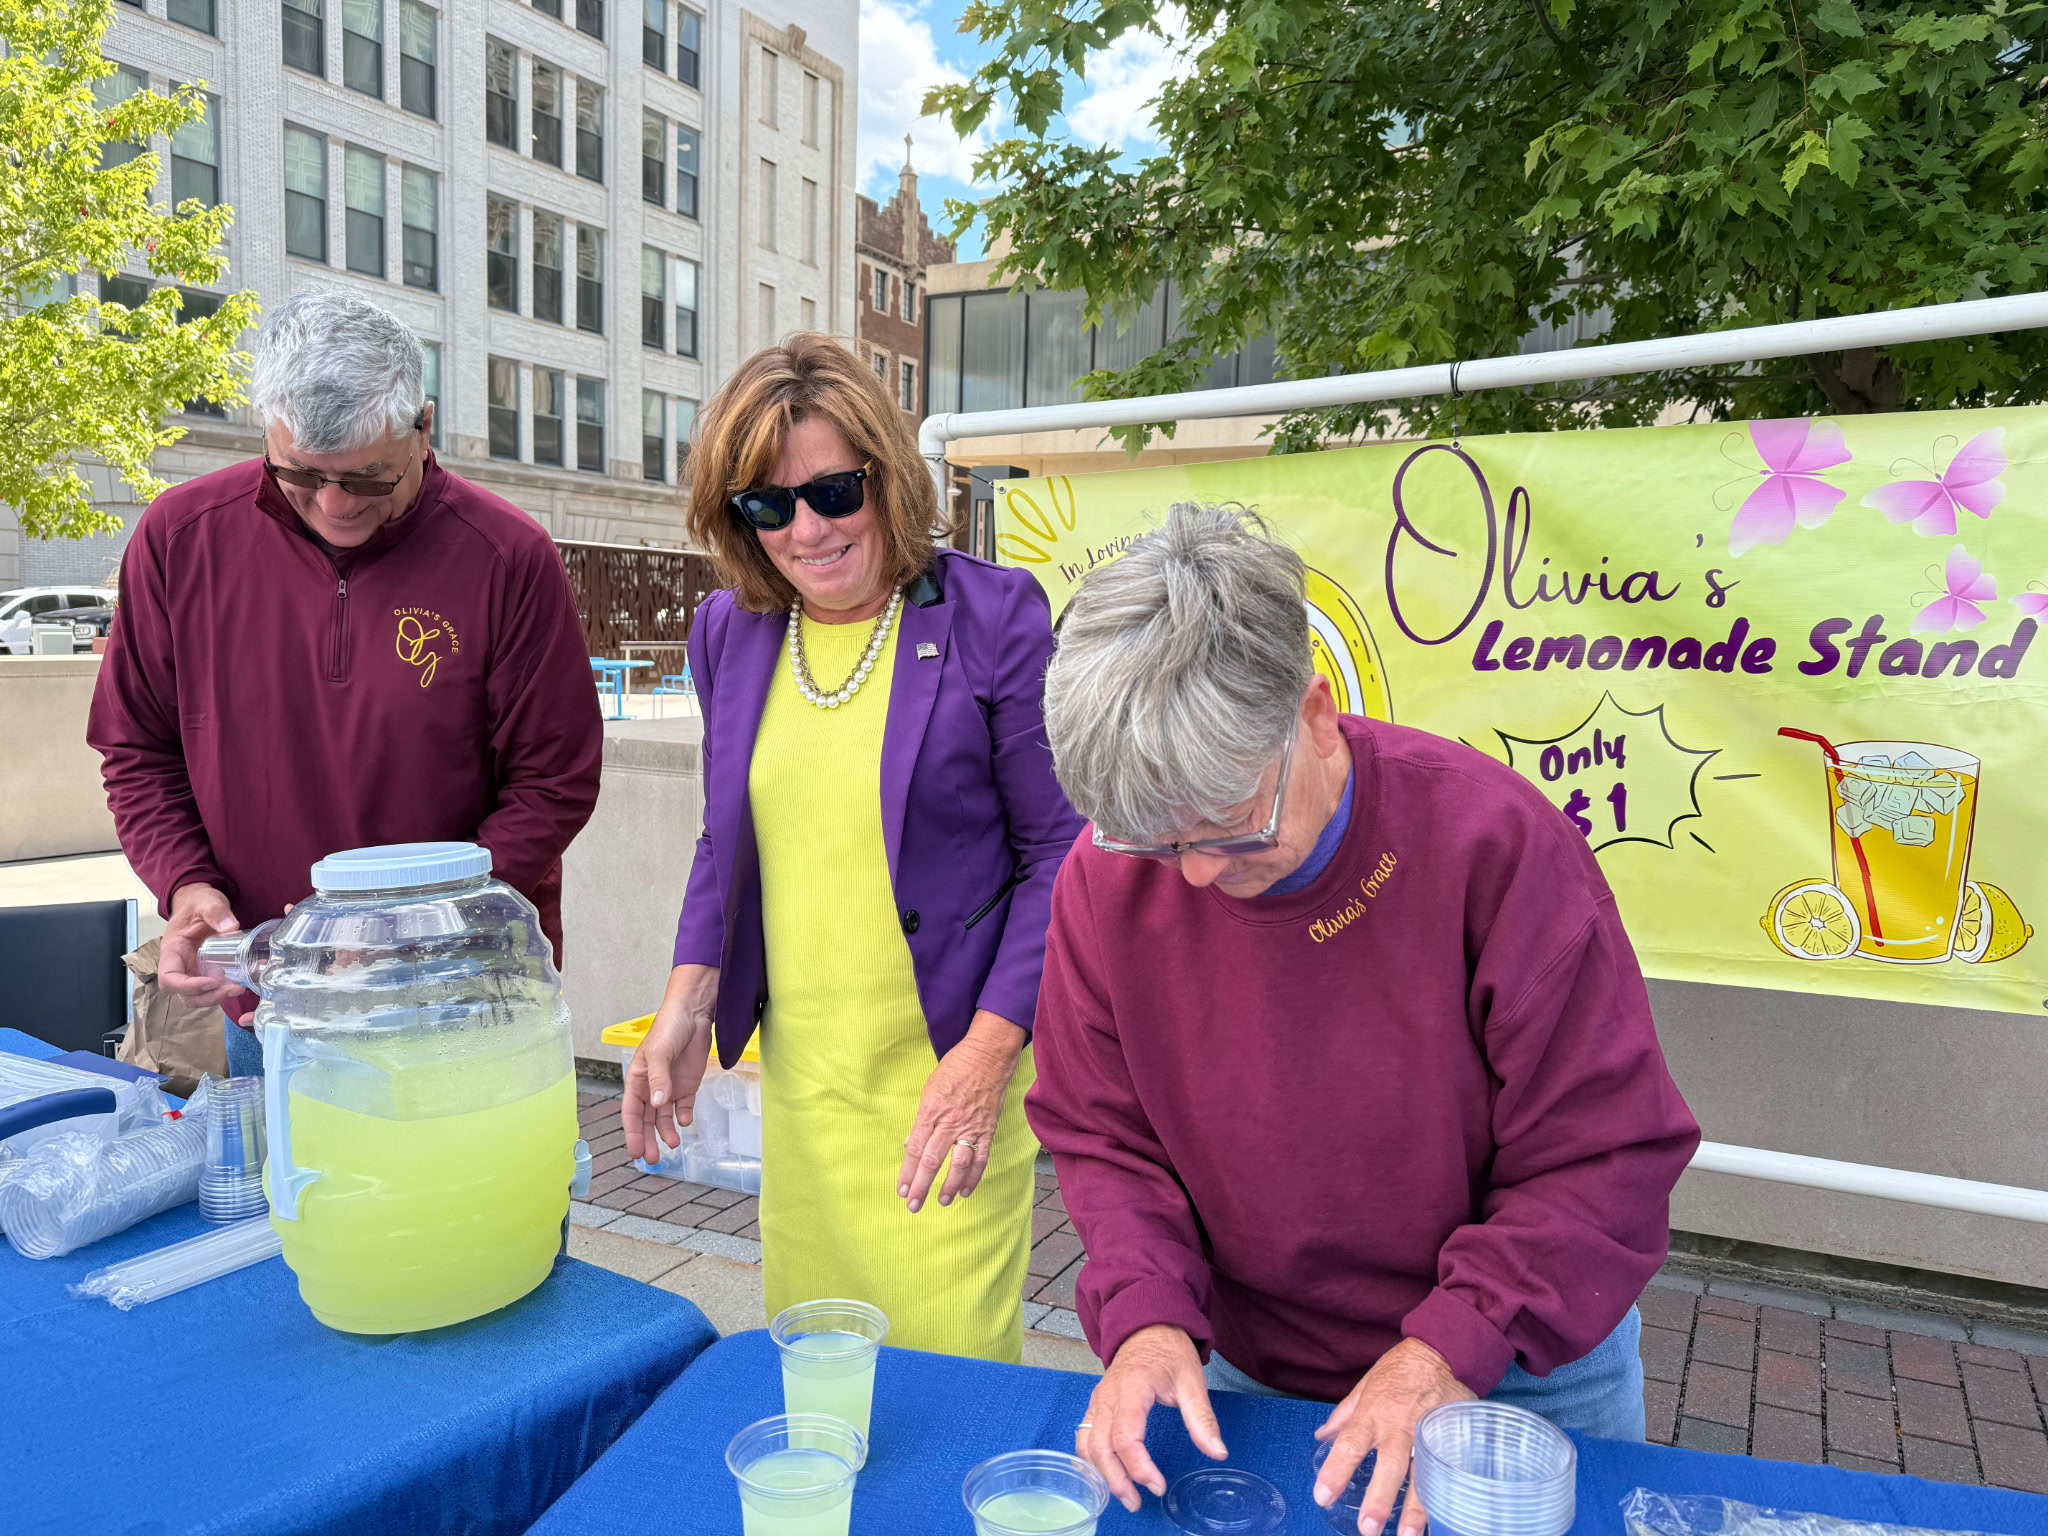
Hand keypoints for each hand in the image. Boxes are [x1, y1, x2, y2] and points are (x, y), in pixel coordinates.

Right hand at [158, 883, 245, 1009]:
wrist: (202, 903)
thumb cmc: (197, 903)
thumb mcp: (206, 902)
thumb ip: (216, 912)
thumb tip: (231, 927)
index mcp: (172, 951)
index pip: (169, 978)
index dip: (188, 986)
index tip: (212, 981)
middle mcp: (180, 965)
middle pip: (185, 994)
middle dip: (208, 997)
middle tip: (233, 989)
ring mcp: (192, 970)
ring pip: (198, 996)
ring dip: (217, 997)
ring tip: (238, 988)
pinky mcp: (205, 971)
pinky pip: (211, 988)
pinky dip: (223, 990)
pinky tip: (240, 983)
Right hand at [622, 963, 717, 1163]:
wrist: (694, 1014)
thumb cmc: (669, 1028)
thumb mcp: (660, 1053)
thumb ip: (659, 1079)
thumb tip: (657, 1104)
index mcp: (637, 1080)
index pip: (631, 1112)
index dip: (632, 1133)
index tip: (635, 1151)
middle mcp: (652, 1088)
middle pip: (647, 1120)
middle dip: (648, 1139)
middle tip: (651, 1159)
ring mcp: (670, 1088)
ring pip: (664, 1118)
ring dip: (666, 1132)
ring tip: (672, 1146)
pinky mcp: (688, 1086)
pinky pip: (683, 1108)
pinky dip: (684, 1117)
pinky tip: (685, 1122)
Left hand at [897, 1010, 1022, 1211]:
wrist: (987, 1057)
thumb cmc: (955, 1069)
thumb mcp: (929, 1090)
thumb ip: (921, 1120)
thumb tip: (910, 1144)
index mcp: (931, 1112)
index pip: (915, 1149)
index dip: (907, 1172)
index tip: (901, 1190)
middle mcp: (949, 1122)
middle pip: (931, 1161)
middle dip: (921, 1186)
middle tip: (913, 1205)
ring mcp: (970, 1127)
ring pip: (958, 1164)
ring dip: (949, 1186)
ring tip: (942, 1201)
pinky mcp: (988, 1130)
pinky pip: (981, 1158)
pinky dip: (974, 1177)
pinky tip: (966, 1190)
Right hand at [1077, 1324, 1226, 1511]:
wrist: (1146, 1324)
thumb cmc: (1168, 1350)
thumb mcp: (1192, 1380)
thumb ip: (1202, 1418)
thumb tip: (1217, 1452)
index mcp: (1132, 1387)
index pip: (1126, 1436)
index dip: (1139, 1466)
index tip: (1157, 1485)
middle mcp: (1108, 1395)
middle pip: (1100, 1445)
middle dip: (1116, 1479)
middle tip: (1136, 1502)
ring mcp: (1098, 1399)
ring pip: (1087, 1443)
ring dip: (1102, 1472)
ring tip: (1124, 1494)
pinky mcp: (1095, 1404)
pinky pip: (1084, 1435)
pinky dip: (1092, 1458)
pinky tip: (1107, 1473)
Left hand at [1312, 1337, 1475, 1535]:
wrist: (1446, 1350)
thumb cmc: (1402, 1368)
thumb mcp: (1367, 1384)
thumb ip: (1345, 1414)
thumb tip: (1322, 1436)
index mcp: (1373, 1413)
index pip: (1349, 1445)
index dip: (1335, 1471)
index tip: (1322, 1495)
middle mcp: (1399, 1427)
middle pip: (1388, 1467)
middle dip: (1378, 1499)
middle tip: (1368, 1528)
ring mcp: (1428, 1434)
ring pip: (1422, 1477)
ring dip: (1415, 1510)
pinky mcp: (1451, 1438)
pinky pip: (1447, 1471)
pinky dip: (1443, 1494)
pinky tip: (1442, 1516)